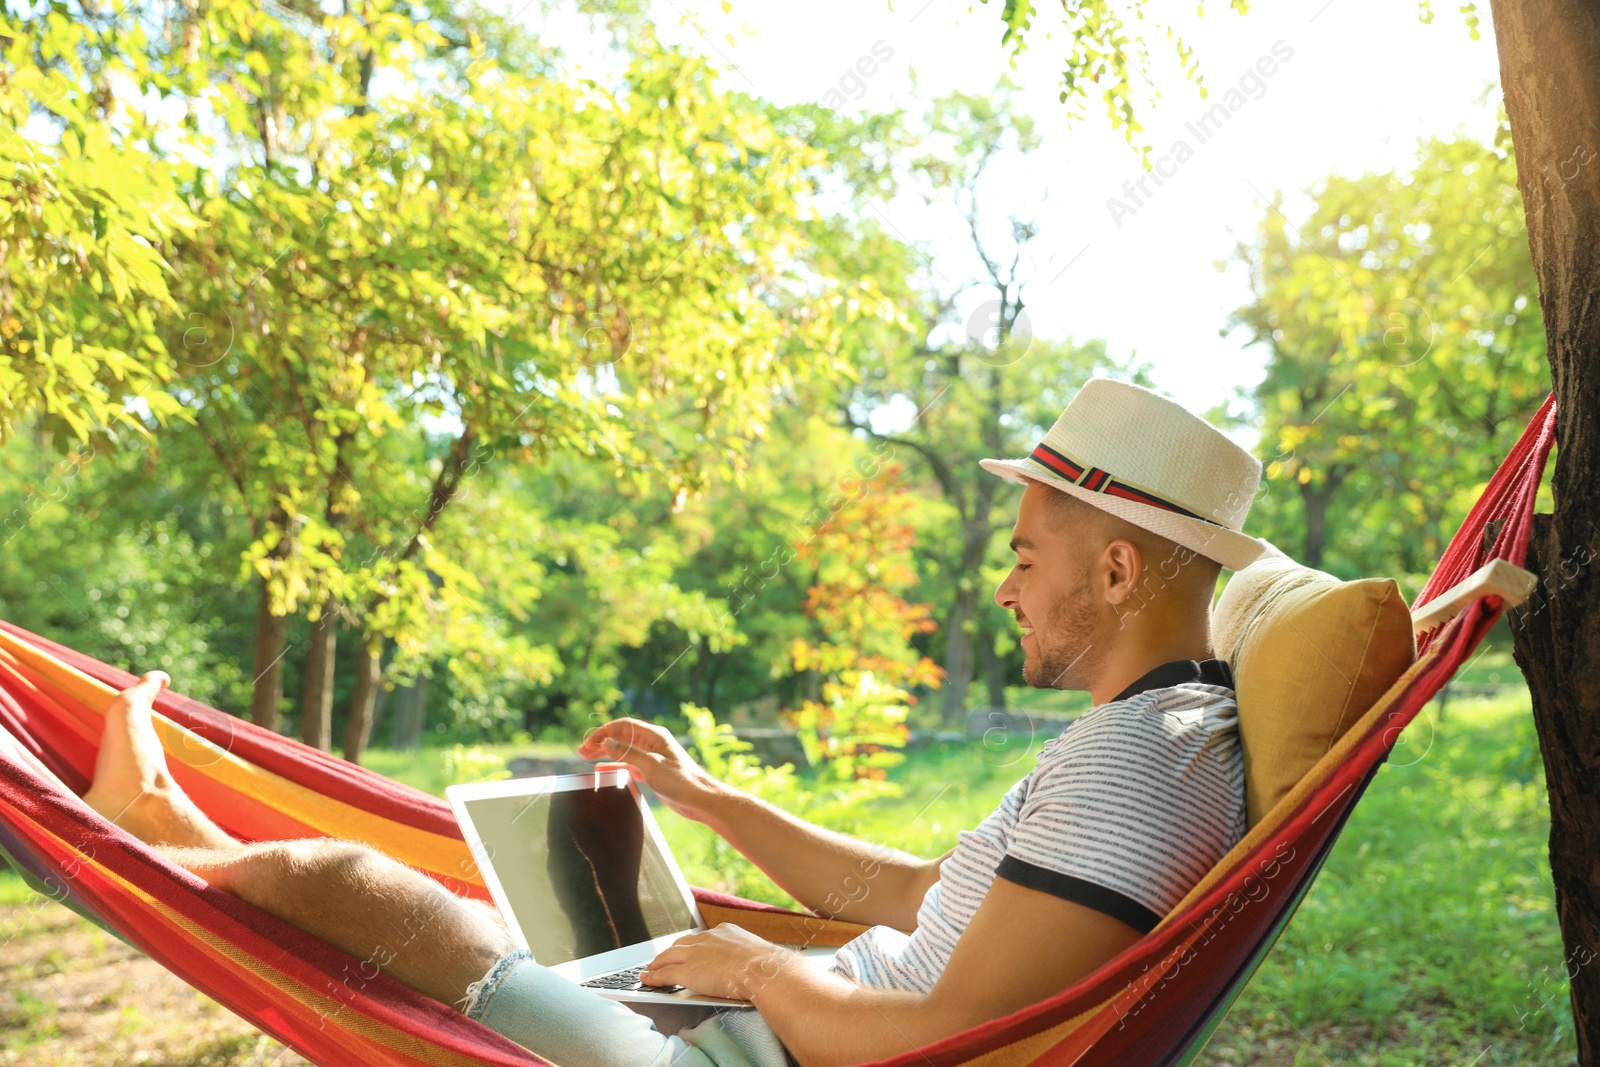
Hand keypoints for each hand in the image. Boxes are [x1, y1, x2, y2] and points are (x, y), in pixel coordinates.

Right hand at [575, 718, 724, 823]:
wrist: (700, 799)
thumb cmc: (681, 780)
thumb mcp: (651, 766)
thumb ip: (628, 753)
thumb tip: (606, 742)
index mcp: (654, 736)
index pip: (623, 726)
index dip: (604, 732)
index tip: (588, 743)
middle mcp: (652, 743)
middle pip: (621, 737)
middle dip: (600, 741)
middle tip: (581, 751)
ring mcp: (651, 757)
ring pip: (623, 751)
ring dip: (605, 753)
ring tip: (585, 757)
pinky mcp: (651, 771)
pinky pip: (628, 764)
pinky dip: (614, 765)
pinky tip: (601, 769)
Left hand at [640, 923, 795, 1001]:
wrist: (763, 971)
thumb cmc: (769, 967)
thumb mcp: (759, 955)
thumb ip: (751, 958)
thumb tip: (760, 967)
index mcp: (726, 932)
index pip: (703, 937)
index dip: (693, 946)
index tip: (690, 950)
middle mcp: (707, 938)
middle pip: (682, 943)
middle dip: (672, 952)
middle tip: (665, 959)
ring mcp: (695, 954)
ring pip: (668, 956)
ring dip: (657, 963)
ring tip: (650, 969)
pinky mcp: (687, 971)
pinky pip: (664, 974)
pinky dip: (653, 977)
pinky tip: (647, 980)